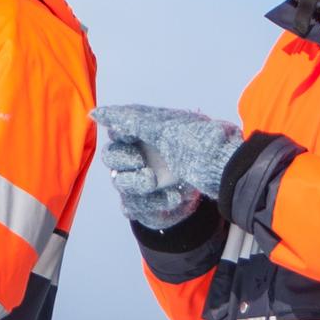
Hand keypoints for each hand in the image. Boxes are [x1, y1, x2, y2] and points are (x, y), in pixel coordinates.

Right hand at [94, 104, 238, 230]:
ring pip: (120, 183)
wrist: (224, 173)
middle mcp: (143, 154)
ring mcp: (146, 179)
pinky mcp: (150, 203)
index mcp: (144, 132)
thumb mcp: (162, 126)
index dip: (123, 139)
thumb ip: (126, 119)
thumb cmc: (196, 143)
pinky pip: (133, 206)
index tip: (136, 139)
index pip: (116, 134)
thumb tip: (95, 113)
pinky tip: (175, 196)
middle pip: (112, 159)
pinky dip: (155, 202)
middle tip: (147, 162)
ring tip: (158, 181)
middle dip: (127, 162)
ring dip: (139, 184)